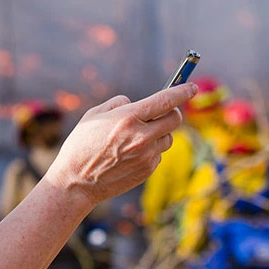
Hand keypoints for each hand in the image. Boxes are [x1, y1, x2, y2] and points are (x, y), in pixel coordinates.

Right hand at [45, 83, 196, 208]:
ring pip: (168, 138)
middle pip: (175, 119)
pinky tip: (131, 153)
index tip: (191, 87)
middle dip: (173, 112)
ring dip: (160, 133)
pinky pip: (158, 154)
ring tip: (138, 136)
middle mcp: (141, 137)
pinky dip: (151, 150)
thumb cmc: (81, 145)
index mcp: (128, 117)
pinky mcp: (147, 170)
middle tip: (162, 111)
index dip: (182, 91)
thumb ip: (119, 103)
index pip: (166, 100)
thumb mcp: (94, 114)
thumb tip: (137, 102)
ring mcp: (146, 156)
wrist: (76, 182)